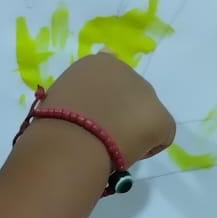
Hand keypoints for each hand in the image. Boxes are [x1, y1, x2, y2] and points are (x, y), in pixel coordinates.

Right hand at [42, 52, 175, 166]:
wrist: (71, 140)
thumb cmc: (55, 121)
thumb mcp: (58, 96)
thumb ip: (77, 92)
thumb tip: (90, 91)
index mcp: (96, 64)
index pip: (107, 81)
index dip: (101, 103)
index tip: (89, 119)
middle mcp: (126, 71)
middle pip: (129, 96)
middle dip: (120, 114)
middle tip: (101, 135)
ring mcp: (146, 93)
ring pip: (144, 116)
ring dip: (132, 128)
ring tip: (111, 146)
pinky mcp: (161, 118)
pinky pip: (160, 137)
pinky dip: (146, 148)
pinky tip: (125, 154)